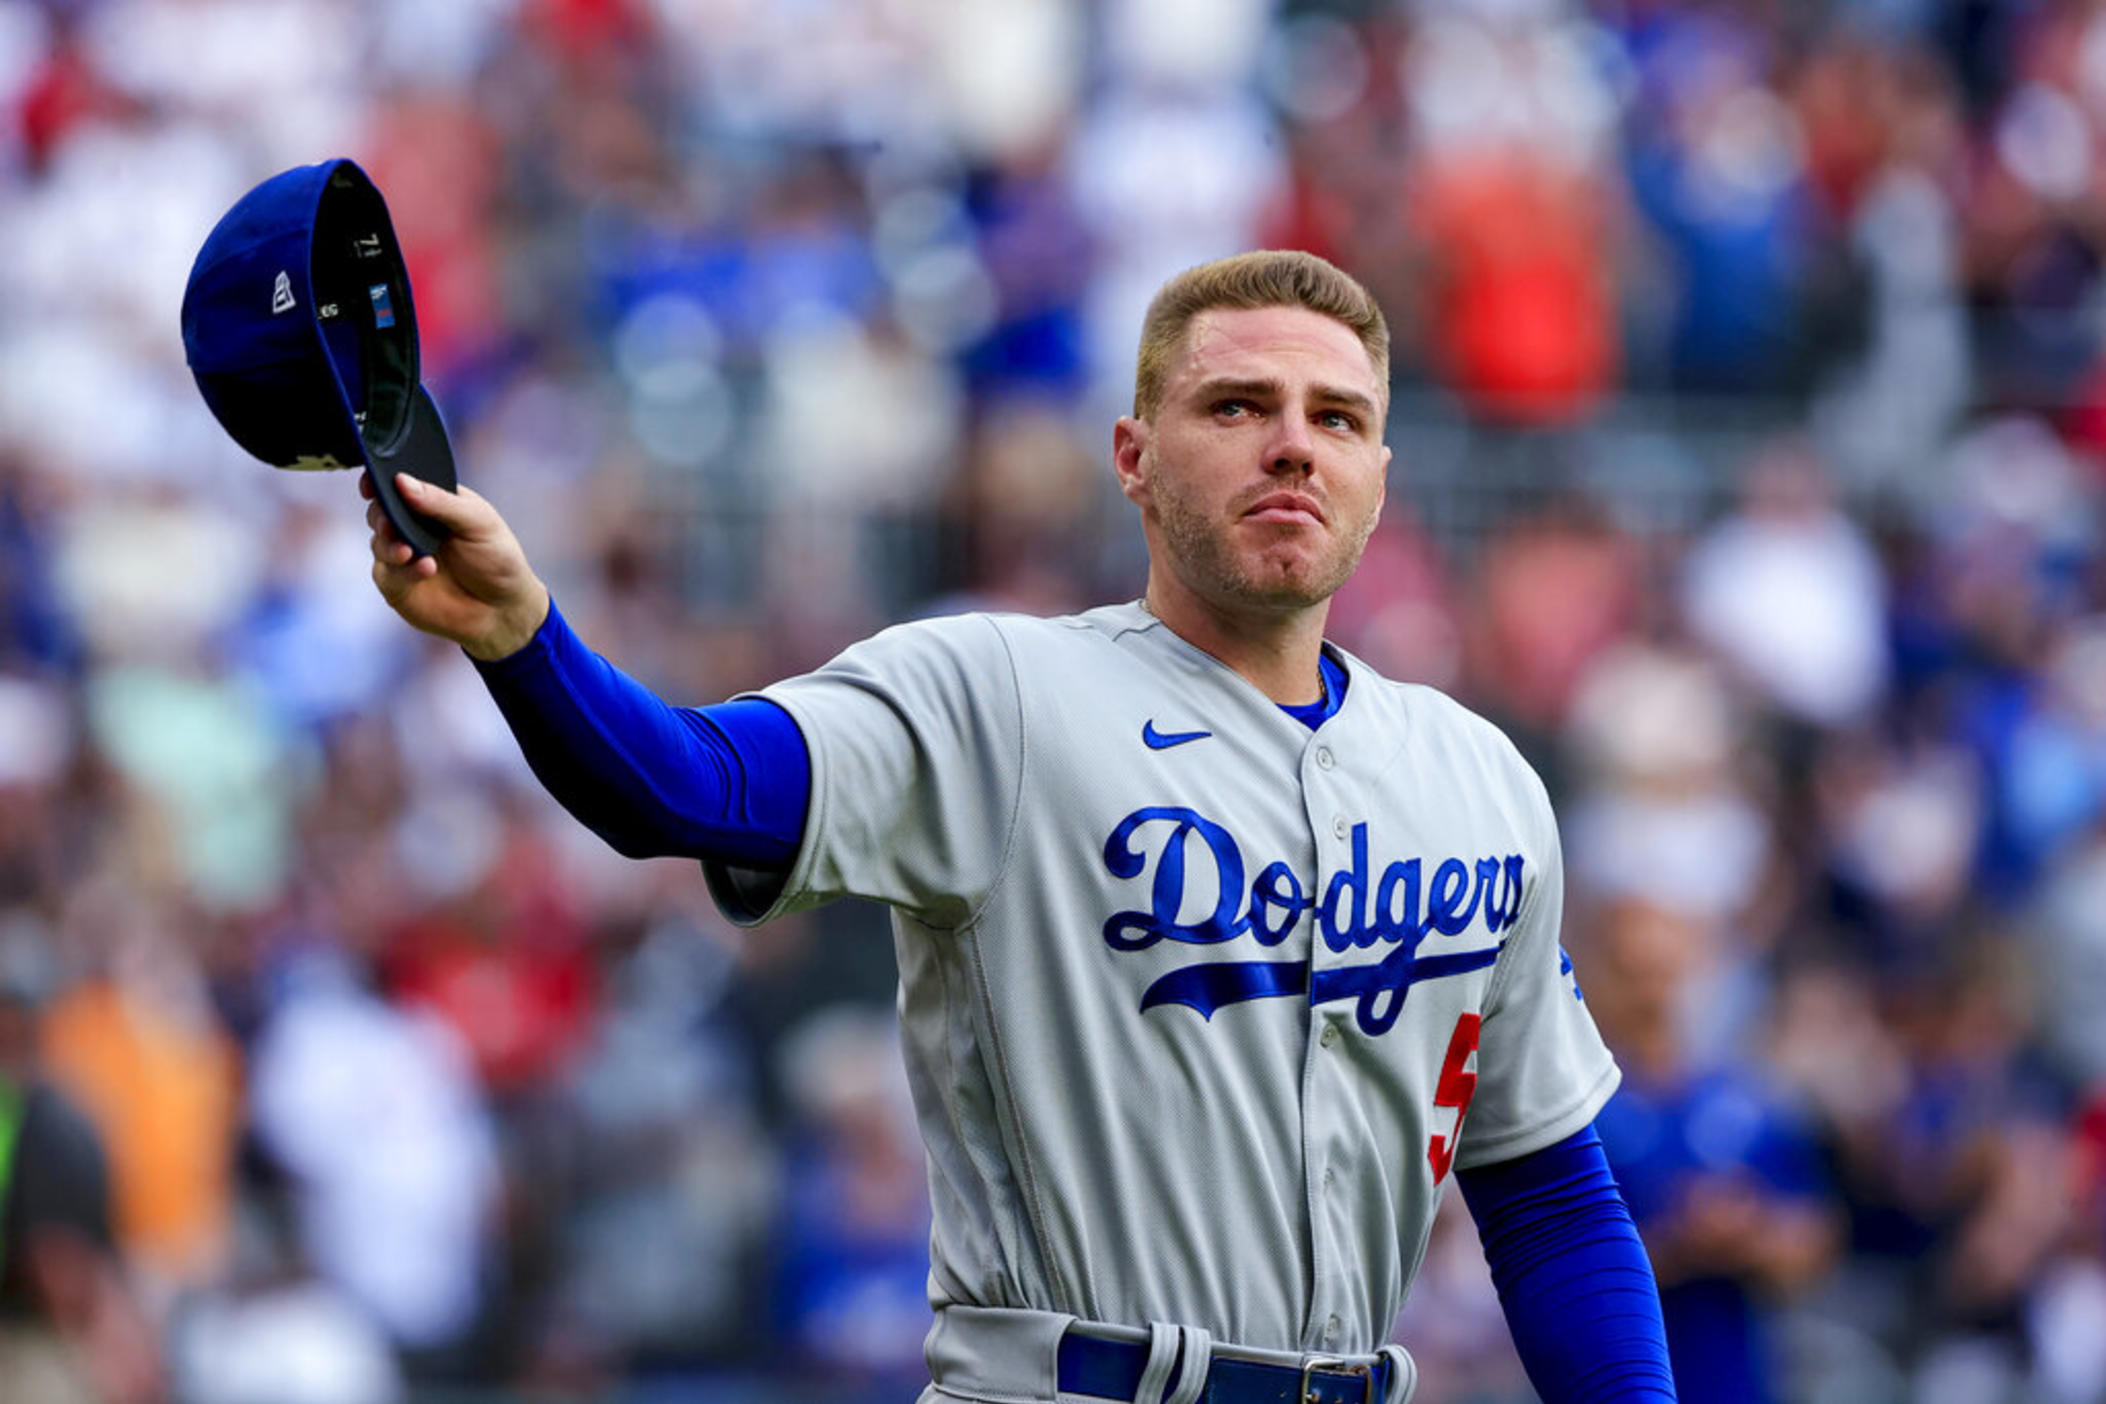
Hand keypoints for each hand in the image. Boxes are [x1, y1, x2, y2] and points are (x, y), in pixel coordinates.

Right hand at [363, 471, 549, 660]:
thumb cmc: (497, 559)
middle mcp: (412, 527)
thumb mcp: (479, 522)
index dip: (380, 480)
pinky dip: (403, 571)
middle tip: (390, 523)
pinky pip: (387, 574)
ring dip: (390, 545)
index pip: (399, 484)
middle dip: (381, 515)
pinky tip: (425, 569)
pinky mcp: (398, 585)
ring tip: (411, 552)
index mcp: (432, 502)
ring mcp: (403, 555)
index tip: (372, 483)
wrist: (504, 609)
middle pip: (380, 511)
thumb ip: (441, 502)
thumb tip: (403, 482)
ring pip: (378, 542)